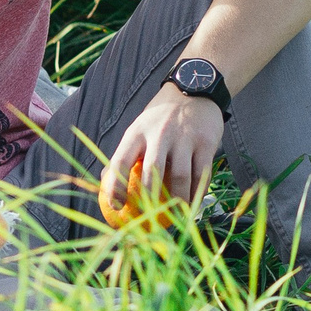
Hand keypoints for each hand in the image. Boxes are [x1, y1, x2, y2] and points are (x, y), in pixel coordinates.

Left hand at [101, 82, 225, 207]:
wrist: (194, 91)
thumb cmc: (159, 118)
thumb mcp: (138, 128)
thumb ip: (125, 153)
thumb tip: (103, 183)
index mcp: (136, 132)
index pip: (120, 162)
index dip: (115, 187)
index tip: (116, 207)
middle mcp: (159, 134)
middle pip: (152, 173)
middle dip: (149, 201)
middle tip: (149, 220)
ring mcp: (184, 138)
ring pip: (181, 177)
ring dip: (178, 202)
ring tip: (176, 217)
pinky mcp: (206, 143)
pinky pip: (202, 174)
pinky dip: (198, 193)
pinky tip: (194, 204)